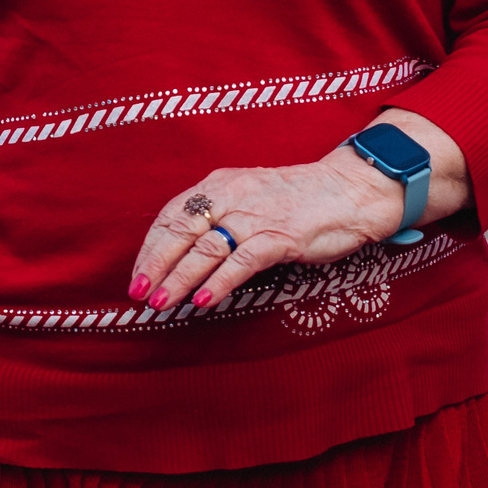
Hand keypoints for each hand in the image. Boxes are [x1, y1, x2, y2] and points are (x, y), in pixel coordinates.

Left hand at [128, 119, 470, 313]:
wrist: (350, 190)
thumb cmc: (297, 198)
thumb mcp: (248, 197)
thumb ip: (218, 218)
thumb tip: (182, 254)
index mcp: (219, 184)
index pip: (171, 215)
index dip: (150, 248)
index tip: (137, 276)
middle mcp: (231, 195)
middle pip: (181, 232)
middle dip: (155, 266)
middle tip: (138, 294)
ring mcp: (256, 216)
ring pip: (206, 250)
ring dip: (179, 279)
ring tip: (161, 303)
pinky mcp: (281, 236)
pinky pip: (242, 262)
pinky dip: (219, 283)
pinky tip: (203, 301)